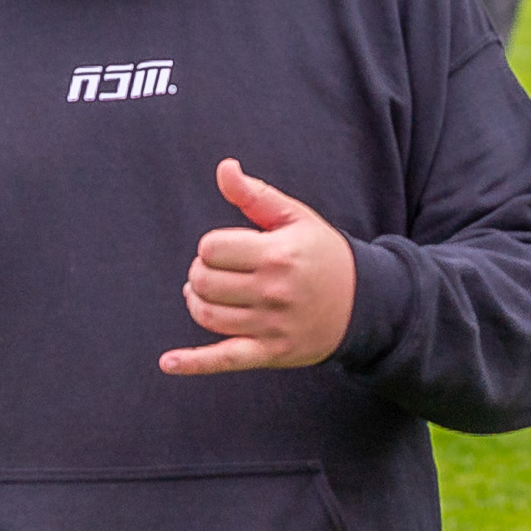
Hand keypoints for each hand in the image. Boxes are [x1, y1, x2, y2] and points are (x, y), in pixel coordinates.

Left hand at [160, 160, 356, 375]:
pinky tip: (168, 362)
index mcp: (278, 254)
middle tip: (214, 269)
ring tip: (204, 292)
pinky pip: (224, 360)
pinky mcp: (270, 353)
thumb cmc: (322, 253)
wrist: (362, 302)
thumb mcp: (295, 218)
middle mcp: (273, 291)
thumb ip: (255, 194)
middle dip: (200, 272)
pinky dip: (193, 363)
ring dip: (196, 301)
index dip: (212, 246)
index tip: (228, 247)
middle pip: (204, 281)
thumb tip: (224, 168)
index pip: (212, 248)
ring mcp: (271, 326)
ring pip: (208, 315)